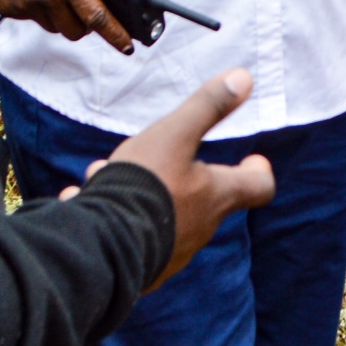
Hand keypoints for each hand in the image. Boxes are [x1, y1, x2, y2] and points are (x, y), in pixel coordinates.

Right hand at [0, 0, 135, 53]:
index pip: (97, 17)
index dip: (115, 35)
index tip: (127, 46)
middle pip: (75, 31)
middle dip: (85, 24)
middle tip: (85, 7)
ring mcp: (25, 5)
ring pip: (53, 27)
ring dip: (61, 18)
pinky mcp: (8, 9)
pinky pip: (32, 19)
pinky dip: (39, 10)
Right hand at [60, 69, 275, 290]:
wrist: (103, 246)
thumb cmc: (144, 185)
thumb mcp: (174, 135)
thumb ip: (208, 107)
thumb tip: (246, 76)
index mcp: (216, 196)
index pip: (259, 187)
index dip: (258, 171)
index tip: (251, 159)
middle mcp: (201, 229)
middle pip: (206, 200)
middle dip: (181, 175)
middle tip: (154, 157)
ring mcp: (173, 253)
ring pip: (163, 216)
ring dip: (142, 194)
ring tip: (104, 175)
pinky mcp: (143, 269)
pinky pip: (134, 237)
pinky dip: (118, 217)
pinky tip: (86, 203)